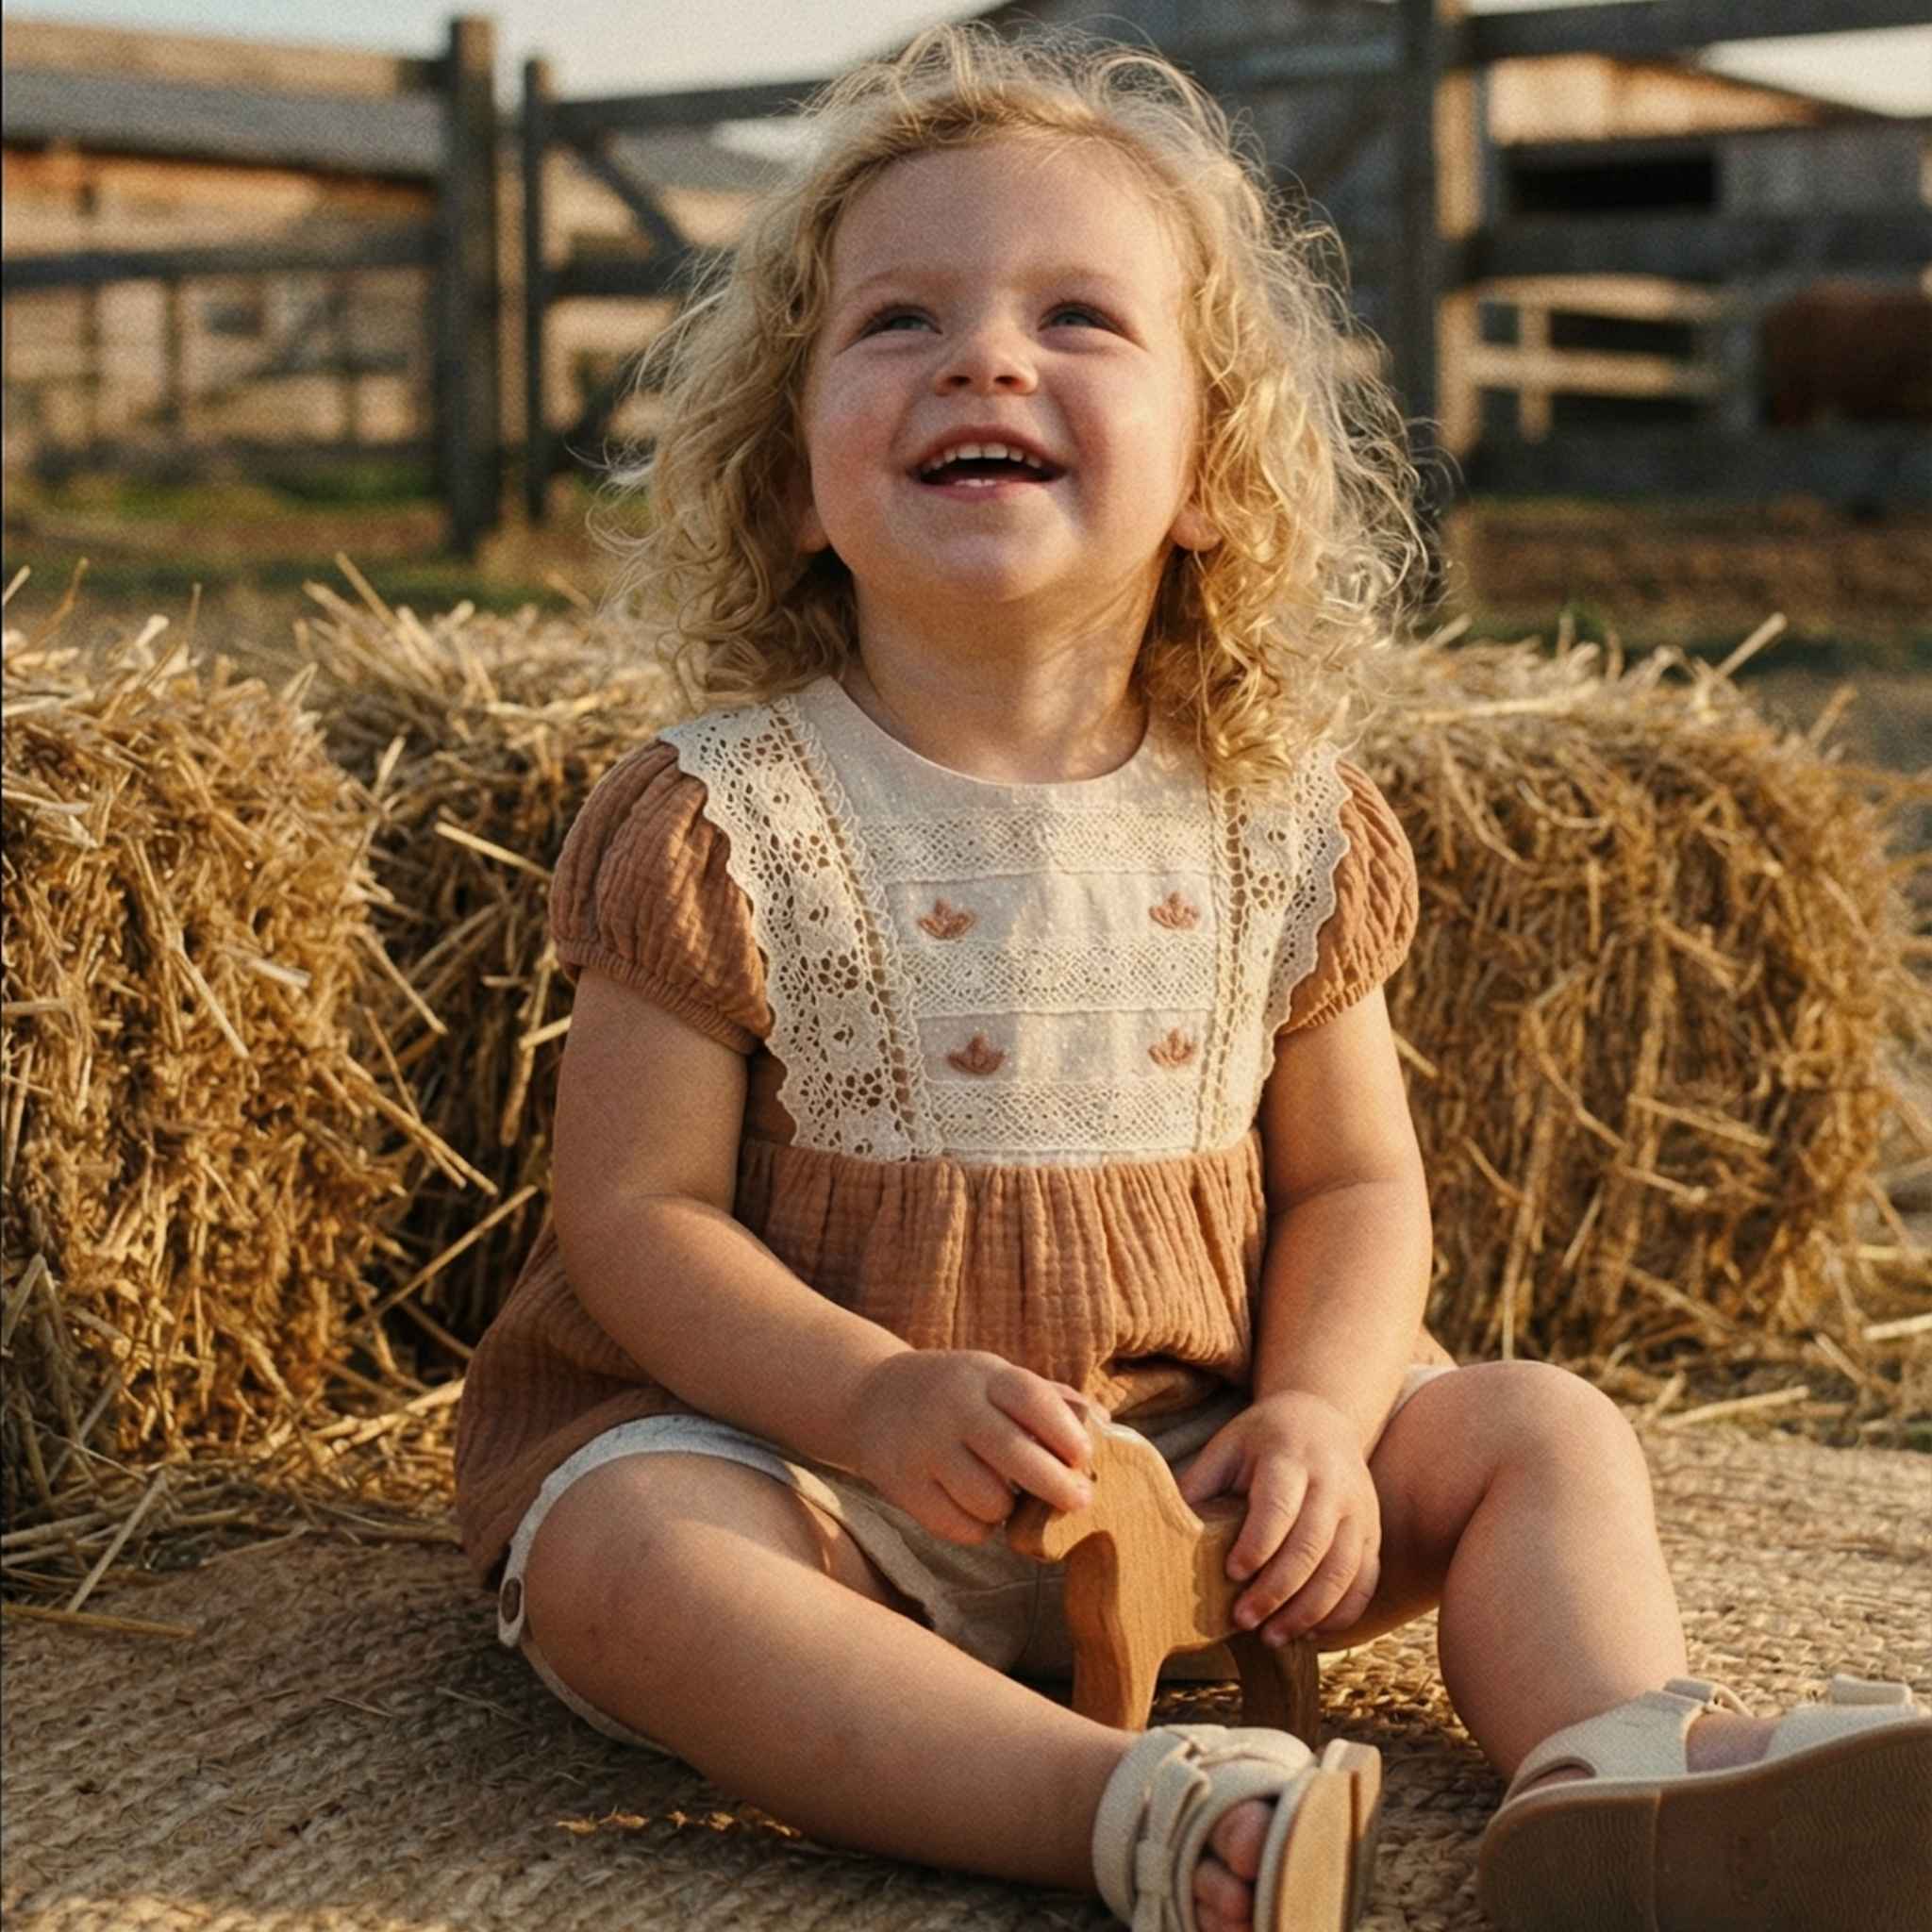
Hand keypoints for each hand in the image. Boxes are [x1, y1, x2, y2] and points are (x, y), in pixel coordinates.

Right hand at [847, 1351, 1094, 1546]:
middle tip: (1079, 1502)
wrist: (871, 1398)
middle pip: (1015, 1454)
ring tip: (1008, 1496)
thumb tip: (1107, 1425)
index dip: (1067, 1432)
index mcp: (983, 1376)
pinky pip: (960, 1526)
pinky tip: (978, 1509)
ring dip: (1010, 1509)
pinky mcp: (903, 1486)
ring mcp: (925, 1448)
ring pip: (989, 1499)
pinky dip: (980, 1528)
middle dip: (1057, 1486)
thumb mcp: (996, 1378)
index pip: (1033, 1399)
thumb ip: (1049, 1399)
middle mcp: (953, 1408)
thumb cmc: (956, 1392)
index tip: (1085, 1458)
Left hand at [1176, 1391, 1380, 1645]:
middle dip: (1277, 1590)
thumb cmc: (1262, 1439)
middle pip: (1312, 1545)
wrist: (1323, 1419)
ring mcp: (1359, 1509)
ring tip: (1272, 1636)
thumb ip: (1199, 1485)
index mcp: (1290, 1457)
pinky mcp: (1373, 1532)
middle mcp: (1332, 1483)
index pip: (1278, 1506)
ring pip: (1343, 1570)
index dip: (1256, 1545)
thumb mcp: (1227, 1446)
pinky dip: (1341, 1612)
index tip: (1231, 1574)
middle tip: (1243, 1621)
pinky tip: (1310, 1631)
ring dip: (1308, 1612)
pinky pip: (1365, 1580)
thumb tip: (1160, 1530)